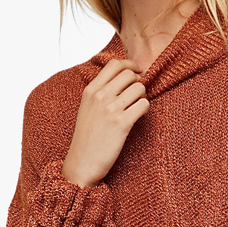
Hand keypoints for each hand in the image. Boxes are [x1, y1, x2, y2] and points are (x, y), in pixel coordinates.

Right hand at [62, 58, 148, 186]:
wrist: (82, 162)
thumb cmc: (87, 137)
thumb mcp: (87, 108)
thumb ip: (100, 91)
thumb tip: (125, 76)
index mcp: (90, 90)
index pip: (114, 64)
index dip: (130, 65)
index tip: (137, 71)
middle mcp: (99, 96)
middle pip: (129, 74)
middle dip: (138, 81)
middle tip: (137, 94)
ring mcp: (110, 109)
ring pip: (139, 88)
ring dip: (142, 96)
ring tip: (136, 106)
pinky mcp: (122, 123)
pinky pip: (144, 104)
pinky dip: (145, 109)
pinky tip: (138, 116)